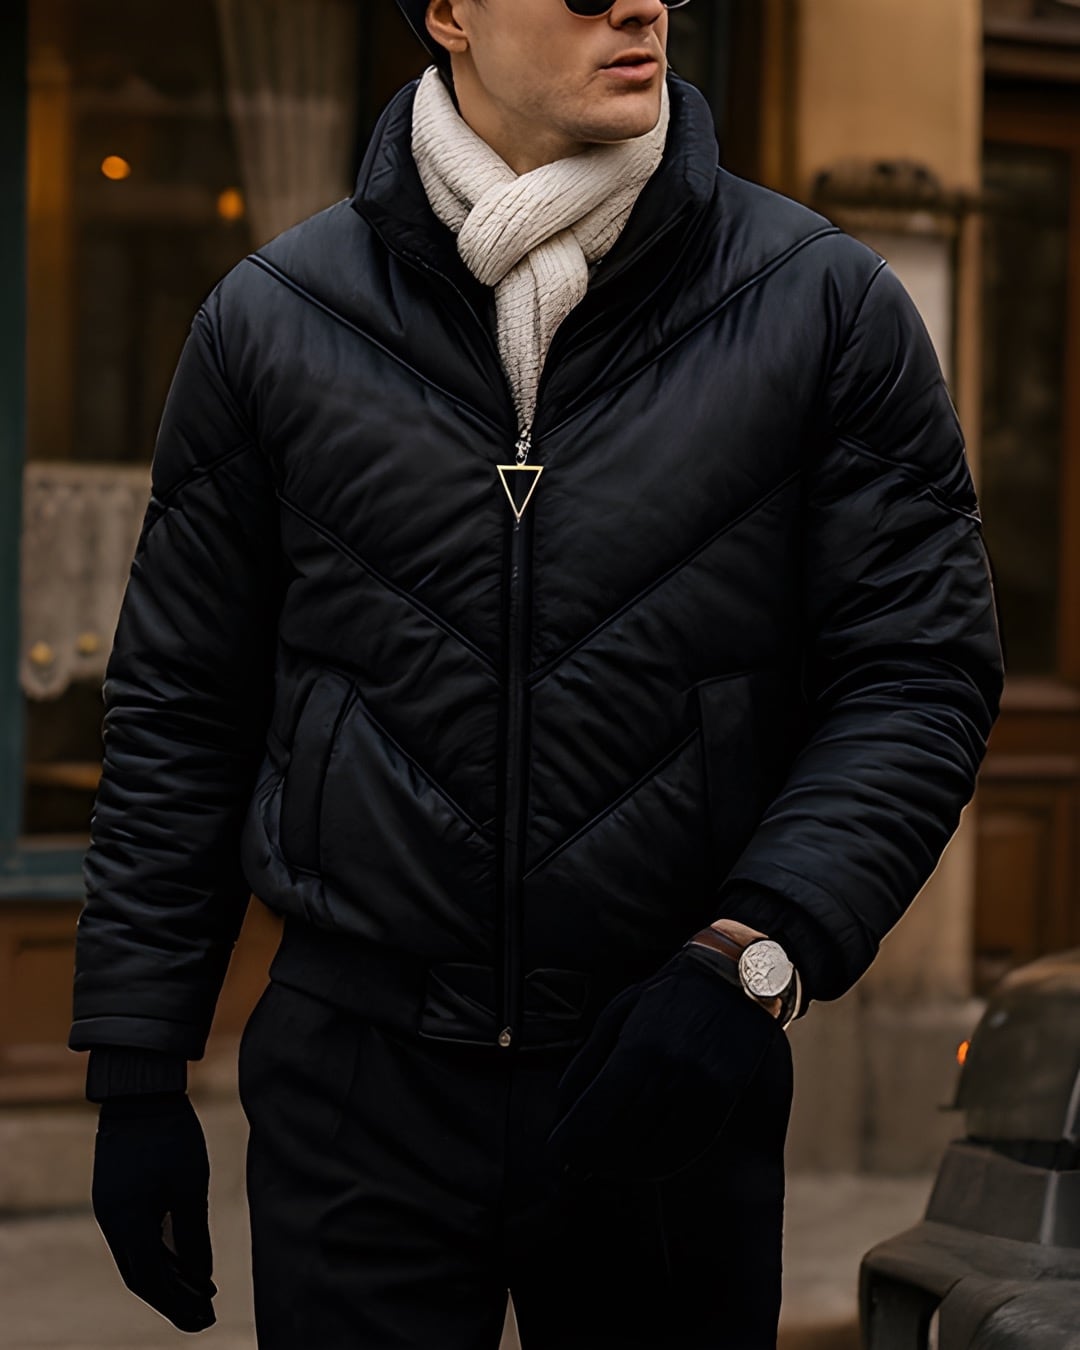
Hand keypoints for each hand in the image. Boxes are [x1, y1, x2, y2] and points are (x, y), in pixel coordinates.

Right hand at [91, 1092, 216, 1331]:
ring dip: (165, 1276)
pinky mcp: (116, 1193)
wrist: (141, 1091)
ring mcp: (110, 1207)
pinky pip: (134, 1235)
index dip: (177, 1303)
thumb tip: (202, 1277)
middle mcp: (112, 1221)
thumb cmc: (171, 1136)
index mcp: (127, 1224)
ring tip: (198, 1292)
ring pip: (136, 1256)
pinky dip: (157, 1251)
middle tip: (201, 1317)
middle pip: (140, 1274)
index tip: (203, 1319)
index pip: (151, 1280)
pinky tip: (181, 1258)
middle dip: (171, 1298)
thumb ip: (194, 1235)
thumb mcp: (190, 1187)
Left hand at [546, 944, 787, 1183]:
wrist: (731, 981)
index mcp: (638, 1048)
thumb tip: (564, 1108)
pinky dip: (661, 1163)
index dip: (572, 1142)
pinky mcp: (723, 1102)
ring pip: (654, 1151)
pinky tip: (645, 1160)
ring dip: (625, 1166)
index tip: (560, 1152)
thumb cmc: (668, 996)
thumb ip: (589, 1061)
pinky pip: (687, 1149)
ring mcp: (700, 1091)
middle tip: (578, 1162)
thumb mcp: (618, 1014)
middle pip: (620, 1139)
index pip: (595, 1115)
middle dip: (592, 1157)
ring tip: (608, 1163)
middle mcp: (671, 1073)